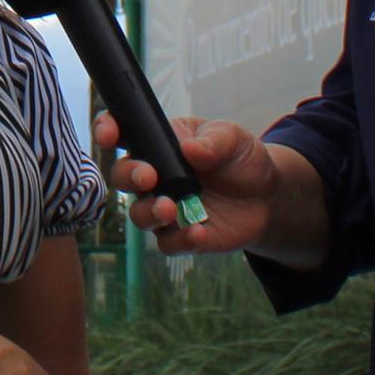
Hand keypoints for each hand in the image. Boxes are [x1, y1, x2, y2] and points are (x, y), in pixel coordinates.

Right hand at [97, 110, 300, 258]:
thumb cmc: (241, 159)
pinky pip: (168, 243)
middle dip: (128, 176)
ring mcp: (165, 207)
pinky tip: (198, 231)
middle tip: (148, 177)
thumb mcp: (232, 138)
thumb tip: (190, 149)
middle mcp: (155, 176)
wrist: (267, 197)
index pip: (124, 134)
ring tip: (170, 209)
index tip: (109, 134)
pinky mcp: (181, 236)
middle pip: (123, 177)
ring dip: (149, 212)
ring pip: (139, 214)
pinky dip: (180, 239)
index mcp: (160, 144)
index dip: (108, 130)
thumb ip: (213, 141)